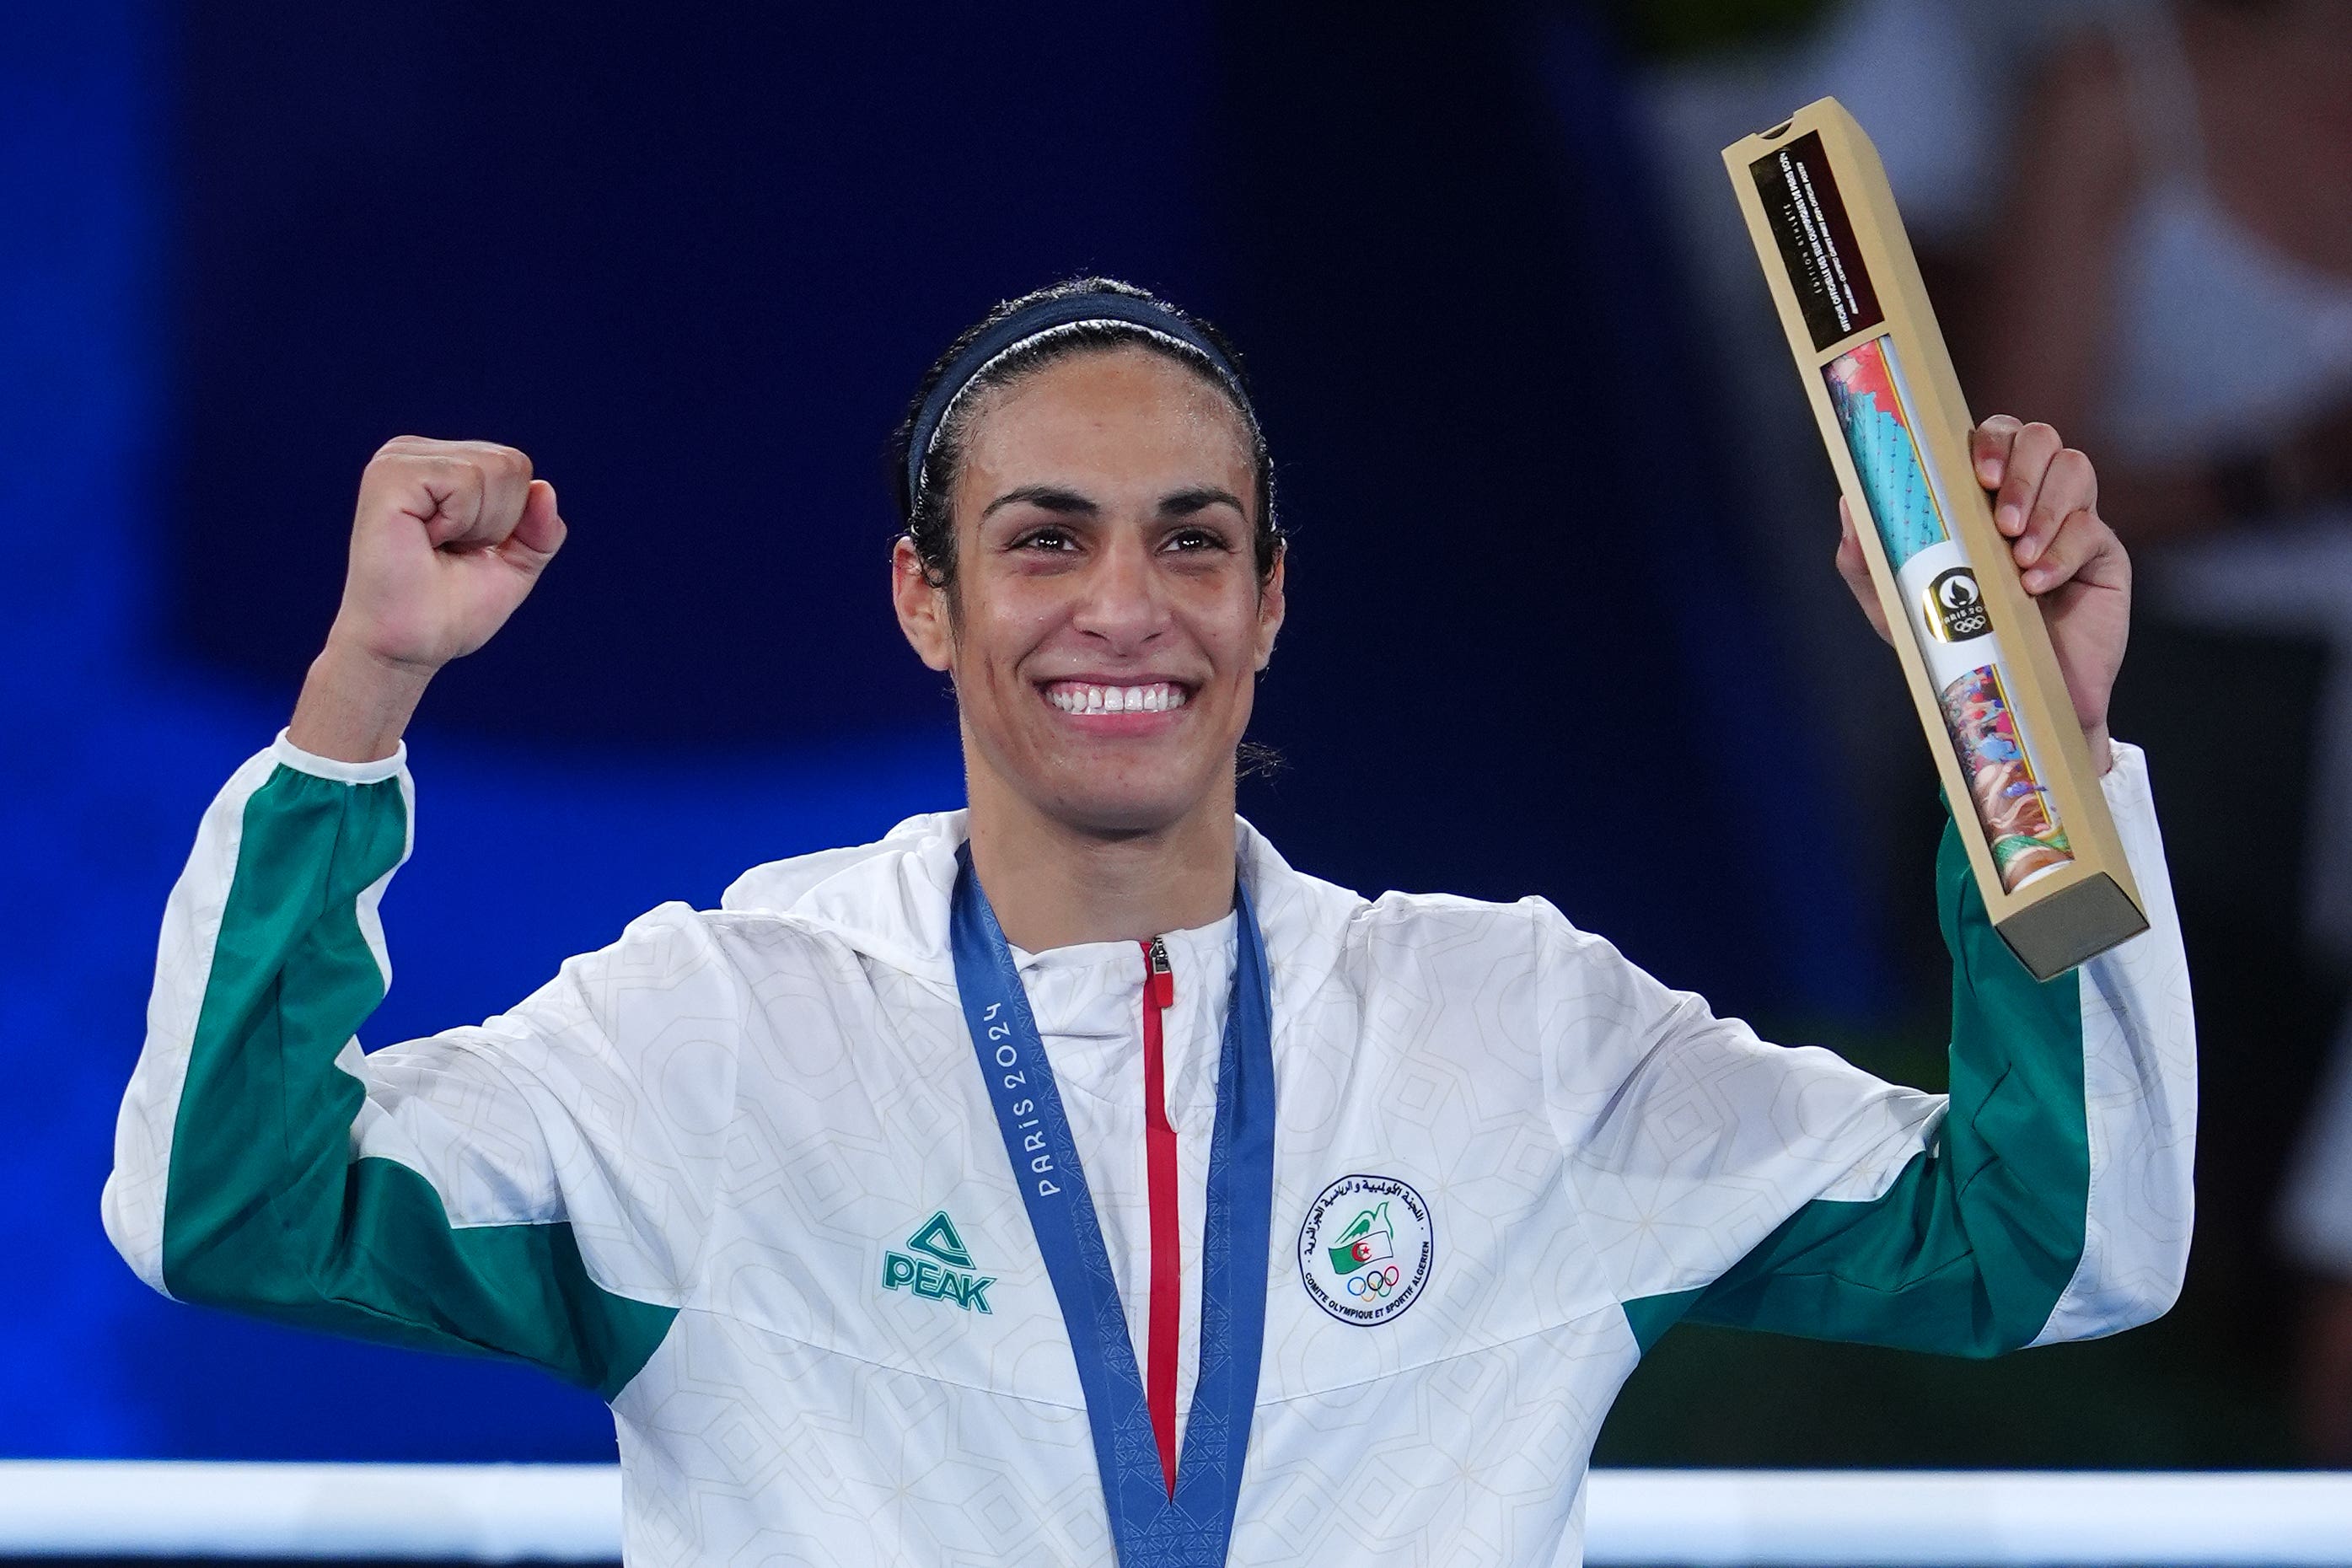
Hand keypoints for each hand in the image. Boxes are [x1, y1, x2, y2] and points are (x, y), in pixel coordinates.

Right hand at [331, 436, 566, 670]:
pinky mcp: (388, 474)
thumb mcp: (514, 566)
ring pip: (493, 470)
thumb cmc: (449, 610)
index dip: (511, 520)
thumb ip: (539, 530)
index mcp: (440, 465)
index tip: (465, 550)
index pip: (516, 466)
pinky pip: (465, 480)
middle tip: (450, 551)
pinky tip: (423, 539)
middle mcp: (415, 453)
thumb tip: (545, 488)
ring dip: (479, 526)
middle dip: (498, 522)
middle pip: (511, 463)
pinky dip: (459, 522)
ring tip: (435, 547)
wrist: (408, 647)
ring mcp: (397, 459)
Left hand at [1834, 417, 2127, 773]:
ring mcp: (2070, 520)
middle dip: (2021, 470)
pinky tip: (2036, 583)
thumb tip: (1849, 502)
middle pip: (2039, 437)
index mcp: (1979, 495)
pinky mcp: (2102, 554)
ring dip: (2044, 507)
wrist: (2015, 698)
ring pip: (2074, 467)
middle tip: (2001, 521)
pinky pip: (2092, 528)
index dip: (1989, 441)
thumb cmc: (1955, 644)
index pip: (1992, 436)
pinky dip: (2063, 551)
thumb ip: (1865, 559)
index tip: (1978, 475)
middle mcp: (2028, 496)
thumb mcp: (1896, 605)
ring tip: (2017, 557)